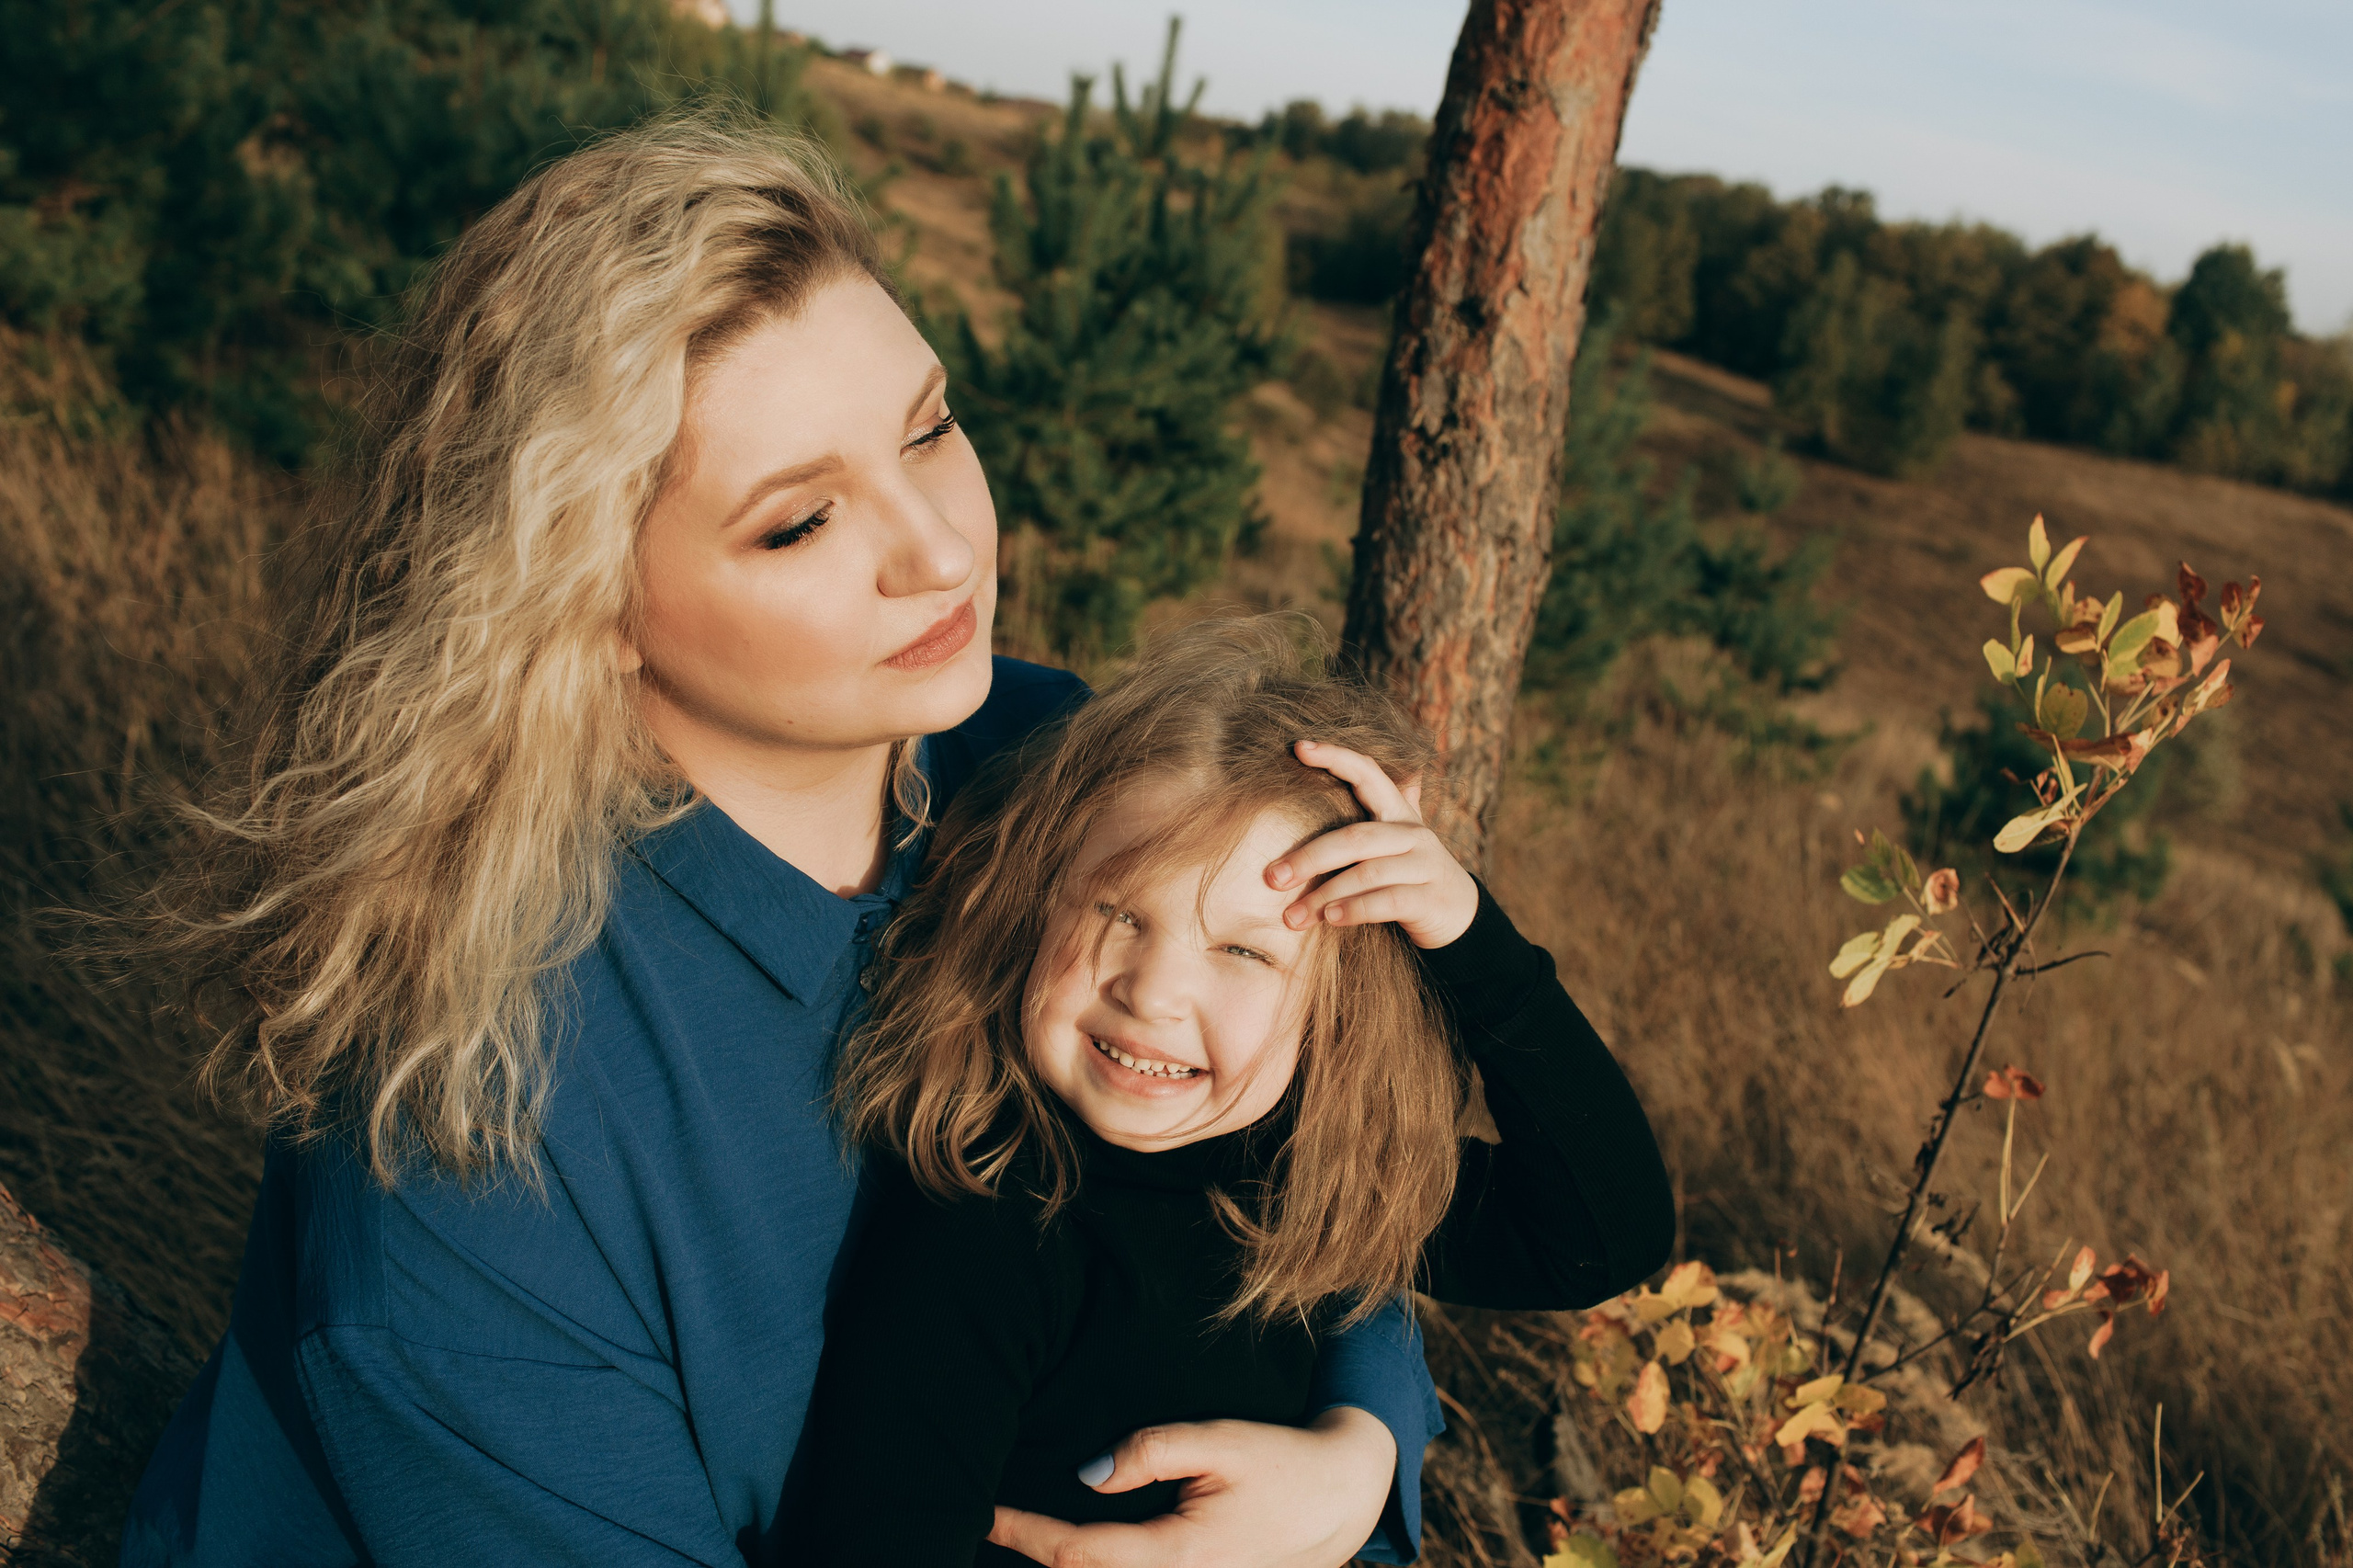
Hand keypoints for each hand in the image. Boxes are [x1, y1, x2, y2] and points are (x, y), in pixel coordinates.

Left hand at [985, 1406, 1396, 1567]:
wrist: (1343, 1499)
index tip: (983, 1514)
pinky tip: (1076, 1553)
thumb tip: (1087, 1477)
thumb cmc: (1282, 1463)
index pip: (1080, 1555)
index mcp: (1179, 1557)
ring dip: (1069, 1566)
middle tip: (988, 1527)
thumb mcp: (1218, 1440)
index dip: (1025, 1534)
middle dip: (1037, 1557)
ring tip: (1023, 1537)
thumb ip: (1151, 1451)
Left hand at [1264, 740, 1478, 948]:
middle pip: (1355, 838)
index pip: (1369, 773)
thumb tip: (1390, 765)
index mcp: (1399, 813)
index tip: (1299, 748)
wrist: (1462, 916)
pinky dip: (1355, 910)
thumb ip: (1388, 804)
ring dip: (1325, 895)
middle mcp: (1413, 834)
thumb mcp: (1401, 837)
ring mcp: (1424, 866)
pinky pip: (1386, 902)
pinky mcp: (1429, 900)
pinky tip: (1331, 919)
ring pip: (1367, 874)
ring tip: (1292, 915)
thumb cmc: (1414, 874)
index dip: (1336, 757)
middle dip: (1310, 857)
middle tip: (1272, 877)